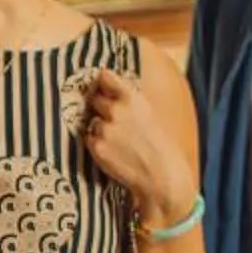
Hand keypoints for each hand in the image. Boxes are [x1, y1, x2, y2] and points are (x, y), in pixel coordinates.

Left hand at [77, 69, 189, 216]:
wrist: (161, 175)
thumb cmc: (159, 144)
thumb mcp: (149, 113)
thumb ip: (129, 100)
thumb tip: (109, 86)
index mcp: (132, 98)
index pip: (105, 77)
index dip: (102, 83)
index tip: (102, 86)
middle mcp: (116, 110)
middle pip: (95, 99)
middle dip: (101, 107)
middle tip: (116, 122)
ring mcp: (105, 128)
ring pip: (92, 121)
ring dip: (100, 128)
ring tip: (119, 141)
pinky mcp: (97, 146)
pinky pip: (90, 139)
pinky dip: (98, 144)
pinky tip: (114, 151)